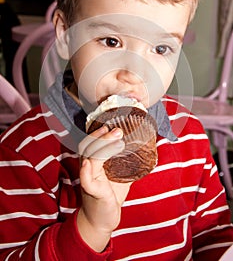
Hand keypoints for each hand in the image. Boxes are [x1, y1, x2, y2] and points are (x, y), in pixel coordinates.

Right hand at [77, 126, 131, 251]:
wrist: (101, 220)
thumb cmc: (110, 195)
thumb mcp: (120, 176)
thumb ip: (127, 163)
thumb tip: (144, 150)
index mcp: (94, 163)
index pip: (91, 143)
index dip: (97, 132)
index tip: (109, 124)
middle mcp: (88, 168)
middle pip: (88, 146)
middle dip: (101, 136)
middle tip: (117, 129)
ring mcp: (89, 179)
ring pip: (89, 158)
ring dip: (101, 146)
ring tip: (115, 137)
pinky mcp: (92, 192)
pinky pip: (86, 180)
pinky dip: (86, 171)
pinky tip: (88, 163)